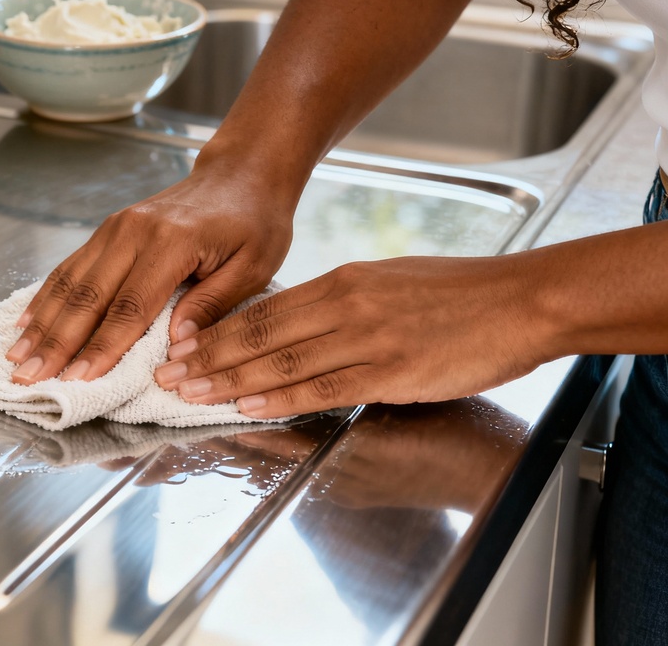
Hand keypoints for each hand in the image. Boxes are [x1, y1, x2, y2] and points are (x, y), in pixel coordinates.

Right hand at [6, 147, 297, 384]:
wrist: (241, 173)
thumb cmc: (254, 222)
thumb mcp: (254, 266)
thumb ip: (213, 304)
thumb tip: (177, 346)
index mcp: (171, 243)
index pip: (130, 307)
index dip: (102, 347)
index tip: (78, 379)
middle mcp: (133, 232)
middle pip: (87, 296)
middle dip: (56, 342)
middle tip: (30, 378)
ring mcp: (115, 228)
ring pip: (70, 282)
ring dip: (42, 323)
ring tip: (17, 358)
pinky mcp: (107, 230)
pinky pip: (70, 267)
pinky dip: (46, 297)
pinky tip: (26, 322)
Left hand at [154, 255, 547, 417]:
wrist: (521, 301)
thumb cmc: (459, 295)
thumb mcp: (388, 282)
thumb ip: (340, 302)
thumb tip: (295, 322)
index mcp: (343, 281)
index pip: (263, 309)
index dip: (216, 331)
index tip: (181, 346)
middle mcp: (346, 305)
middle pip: (259, 335)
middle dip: (206, 359)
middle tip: (165, 376)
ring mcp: (367, 338)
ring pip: (282, 361)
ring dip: (229, 381)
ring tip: (189, 395)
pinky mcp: (392, 371)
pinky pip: (324, 386)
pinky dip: (281, 397)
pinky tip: (249, 405)